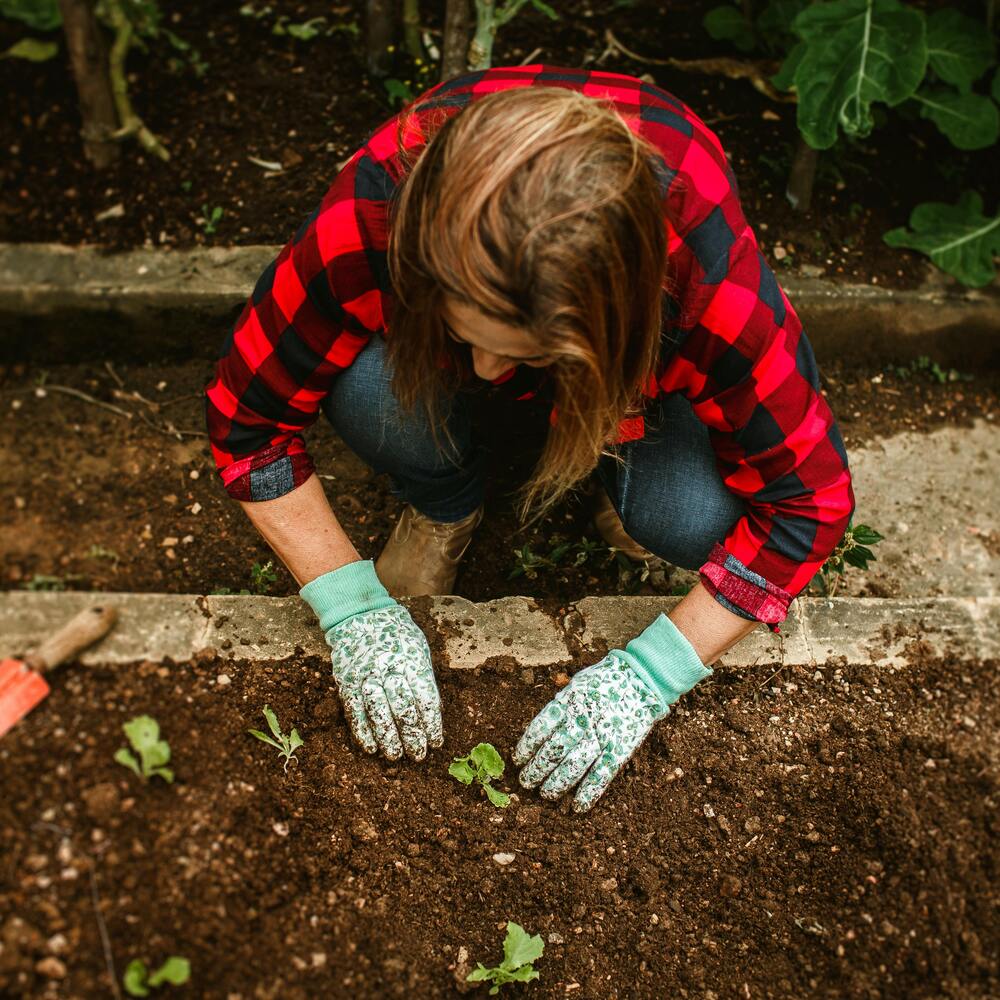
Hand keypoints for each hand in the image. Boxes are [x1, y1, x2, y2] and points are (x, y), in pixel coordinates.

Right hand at [326, 603, 443, 760]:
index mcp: (412, 660)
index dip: (432, 724)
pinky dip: (363, 733)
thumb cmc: (396, 634)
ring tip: (397, 756)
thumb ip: (423, 678)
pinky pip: (355, 712)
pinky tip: (372, 748)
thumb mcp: (418, 649)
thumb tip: (432, 713)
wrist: (359, 615)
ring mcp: (366, 676)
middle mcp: (389, 668)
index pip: (426, 699)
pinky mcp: (347, 682)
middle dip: (413, 737)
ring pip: (379, 714)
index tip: (436, 741)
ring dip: (388, 739)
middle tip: (419, 755)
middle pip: (404, 710)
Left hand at [512, 612, 711, 811]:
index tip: (518, 759)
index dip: (527, 746)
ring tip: (545, 794)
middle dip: (536, 769)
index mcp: (568, 702)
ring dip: (556, 784)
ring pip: (573, 766)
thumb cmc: (605, 681)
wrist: (642, 678)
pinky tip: (577, 807)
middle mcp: (582, 720)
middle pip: (553, 750)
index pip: (540, 728)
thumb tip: (540, 731)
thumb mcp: (577, 685)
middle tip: (526, 782)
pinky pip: (602, 775)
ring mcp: (601, 736)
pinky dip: (589, 793)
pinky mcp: (620, 749)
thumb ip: (560, 706)